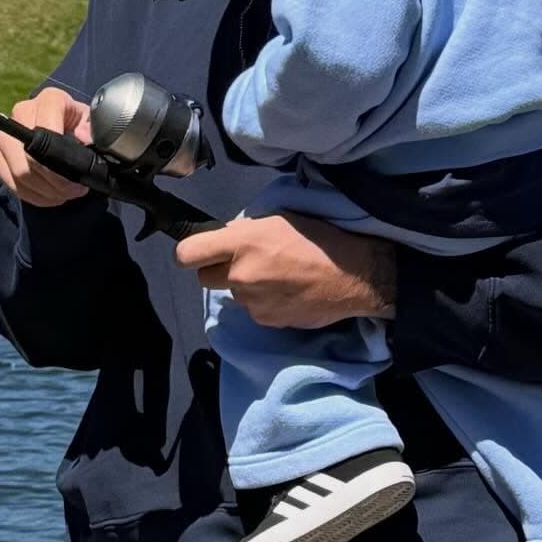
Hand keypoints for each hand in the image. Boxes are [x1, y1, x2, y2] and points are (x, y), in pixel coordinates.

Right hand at [0, 87, 94, 206]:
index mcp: (50, 100)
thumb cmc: (80, 124)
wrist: (63, 125)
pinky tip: (48, 196)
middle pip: (29, 157)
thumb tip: (83, 137)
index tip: (76, 175)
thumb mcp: (94, 123)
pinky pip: (9, 181)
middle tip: (73, 190)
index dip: (60, 160)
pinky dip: (30, 195)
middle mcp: (22, 112)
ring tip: (63, 194)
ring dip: (43, 191)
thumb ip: (92, 129)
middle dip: (53, 181)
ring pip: (18, 173)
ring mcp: (5, 133)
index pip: (46, 132)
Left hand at [175, 212, 396, 327]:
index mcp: (241, 243)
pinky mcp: (265, 320)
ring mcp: (251, 301)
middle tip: (245, 263)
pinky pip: (253, 309)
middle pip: (204, 278)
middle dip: (218, 270)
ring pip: (232, 294)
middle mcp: (239, 275)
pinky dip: (264, 302)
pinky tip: (287, 292)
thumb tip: (226, 239)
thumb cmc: (318, 239)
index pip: (187, 254)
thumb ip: (245, 232)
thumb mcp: (278, 220)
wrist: (354, 276)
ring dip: (245, 287)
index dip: (188, 253)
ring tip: (277, 277)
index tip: (198, 252)